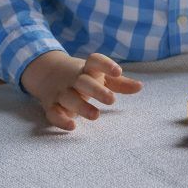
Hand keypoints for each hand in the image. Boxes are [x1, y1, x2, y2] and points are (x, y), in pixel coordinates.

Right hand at [20, 50, 143, 130]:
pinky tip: (72, 126)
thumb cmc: (82, 76)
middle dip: (96, 90)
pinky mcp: (51, 105)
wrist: (46, 71)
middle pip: (83, 81)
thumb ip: (119, 83)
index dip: (106, 64)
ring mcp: (61, 91)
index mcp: (87, 69)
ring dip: (81, 106)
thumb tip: (140, 87)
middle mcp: (73, 78)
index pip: (95, 61)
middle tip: (111, 100)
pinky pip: (53, 112)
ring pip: (68, 97)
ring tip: (96, 115)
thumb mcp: (99, 75)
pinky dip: (61, 119)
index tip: (118, 71)